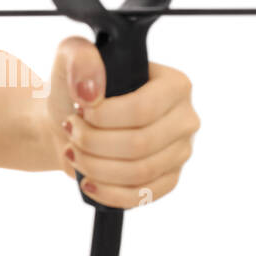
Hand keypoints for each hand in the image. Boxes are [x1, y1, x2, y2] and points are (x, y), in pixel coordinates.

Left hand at [46, 36, 199, 208]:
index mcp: (174, 84)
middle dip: (94, 143)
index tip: (78, 111)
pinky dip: (109, 193)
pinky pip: (142, 196)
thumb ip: (79, 59)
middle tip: (71, 133)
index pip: (142, 109)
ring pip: (139, 172)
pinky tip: (88, 181)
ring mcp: (181, 152)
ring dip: (96, 167)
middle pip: (140, 144)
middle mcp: (185, 118)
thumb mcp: (70, 59)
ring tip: (73, 153)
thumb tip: (91, 92)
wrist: (71, 122)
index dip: (103, 118)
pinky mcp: (169, 180)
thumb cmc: (76, 90)